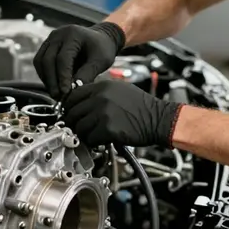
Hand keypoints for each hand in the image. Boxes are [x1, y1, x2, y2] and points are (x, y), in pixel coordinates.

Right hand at [33, 22, 125, 99]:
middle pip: (47, 60)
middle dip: (51, 81)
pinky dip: (45, 75)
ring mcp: (50, 39)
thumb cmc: (102, 49)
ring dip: (46, 79)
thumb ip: (87, 74)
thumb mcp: (100, 61)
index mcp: (73, 34)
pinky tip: (54, 86)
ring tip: (56, 94)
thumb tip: (73, 91)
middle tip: (58, 97)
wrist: (100, 38)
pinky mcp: (46, 46)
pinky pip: (40, 62)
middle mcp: (58, 35)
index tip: (65, 93)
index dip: (62, 77)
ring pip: (40, 61)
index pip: (62, 58)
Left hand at [61, 79, 182, 147]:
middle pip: (73, 112)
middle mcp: (100, 97)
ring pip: (79, 127)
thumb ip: (100, 93)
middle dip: (74, 123)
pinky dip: (94, 142)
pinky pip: (90, 138)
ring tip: (94, 135)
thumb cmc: (143, 107)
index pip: (73, 95)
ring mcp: (103, 112)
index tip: (71, 113)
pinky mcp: (107, 129)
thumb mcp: (120, 90)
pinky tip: (102, 140)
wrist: (159, 118)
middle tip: (80, 129)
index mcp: (102, 86)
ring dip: (84, 134)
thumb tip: (83, 102)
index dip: (69, 107)